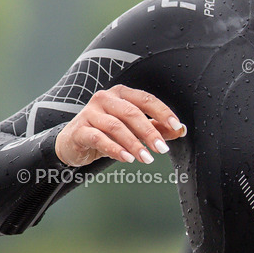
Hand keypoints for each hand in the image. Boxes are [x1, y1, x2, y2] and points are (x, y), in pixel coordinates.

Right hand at [54, 85, 186, 166]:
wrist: (73, 143)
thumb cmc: (106, 132)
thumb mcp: (132, 129)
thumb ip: (156, 127)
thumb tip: (180, 130)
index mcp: (121, 94)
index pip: (145, 99)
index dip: (162, 112)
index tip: (176, 126)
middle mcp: (105, 99)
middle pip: (131, 113)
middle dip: (150, 132)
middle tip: (162, 148)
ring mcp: (90, 113)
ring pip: (116, 126)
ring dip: (134, 144)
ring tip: (146, 158)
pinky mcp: (79, 130)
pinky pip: (98, 138)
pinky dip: (115, 149)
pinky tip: (127, 158)